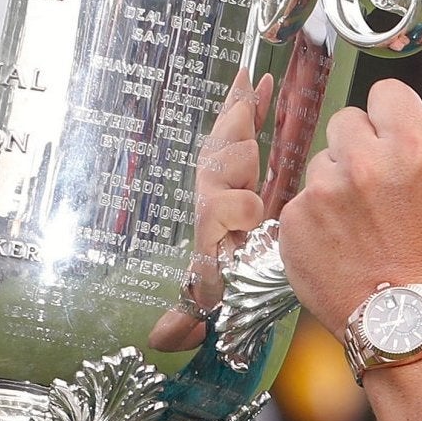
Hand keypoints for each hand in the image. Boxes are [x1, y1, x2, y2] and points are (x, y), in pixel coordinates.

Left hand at [150, 71, 274, 352]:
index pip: (216, 208)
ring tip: (253, 85)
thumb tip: (157, 342)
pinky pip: (244, 126)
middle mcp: (213, 196)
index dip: (231, 204)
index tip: (252, 208)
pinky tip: (264, 79)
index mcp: (210, 227)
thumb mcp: (210, 298)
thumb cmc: (224, 280)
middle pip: (219, 162)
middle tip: (246, 110)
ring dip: (240, 112)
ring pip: (229, 139)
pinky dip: (253, 102)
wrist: (229, 264)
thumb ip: (189, 315)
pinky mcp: (240, 158)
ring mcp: (225, 174)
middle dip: (234, 139)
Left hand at [277, 77, 421, 328]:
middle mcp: (361, 162)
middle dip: (360, 144)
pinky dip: (317, 218)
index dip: (392, 112)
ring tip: (359, 224)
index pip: (386, 92)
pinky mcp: (294, 220)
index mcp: (408, 147)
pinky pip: (303, 201)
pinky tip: (340, 244)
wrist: (404, 321)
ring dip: (336, 183)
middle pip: (346, 120)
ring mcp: (322, 191)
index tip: (393, 131)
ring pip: (322, 163)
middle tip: (375, 182)